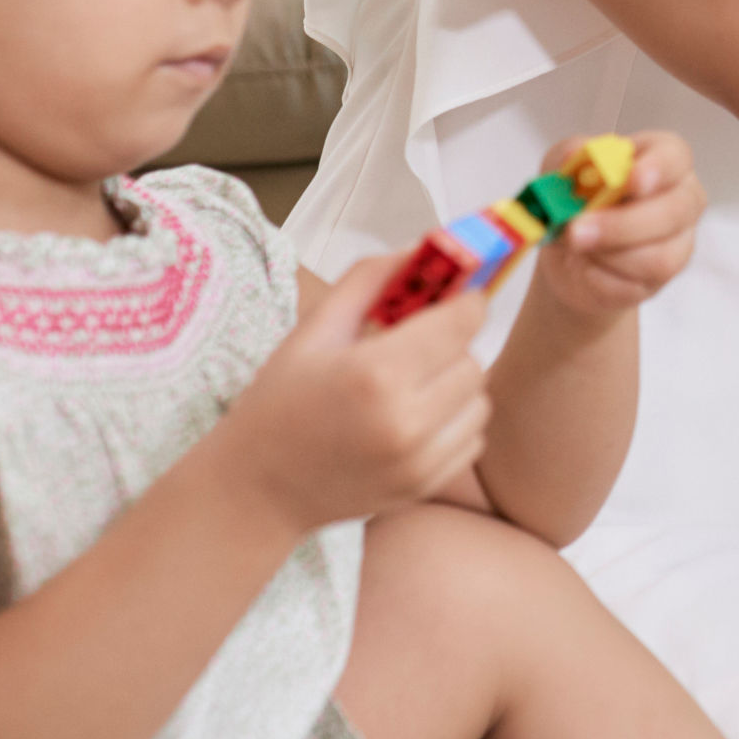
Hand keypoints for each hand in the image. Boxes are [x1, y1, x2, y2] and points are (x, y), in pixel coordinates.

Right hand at [212, 258, 490, 530]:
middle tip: (414, 348)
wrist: (259, 489)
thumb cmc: (280, 402)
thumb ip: (370, 280)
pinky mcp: (426, 486)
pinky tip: (413, 420)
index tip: (453, 298)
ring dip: (456, 386)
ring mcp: (419, 461)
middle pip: (473, 360)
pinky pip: (473, 438)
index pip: (462, 321)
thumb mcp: (314, 329)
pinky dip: (454, 423)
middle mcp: (406, 421)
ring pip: (479, 400)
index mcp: (376, 373)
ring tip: (411, 386)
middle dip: (451, 346)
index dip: (464, 301)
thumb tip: (421, 249)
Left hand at [529, 131, 703, 314]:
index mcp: (664, 159)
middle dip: (622, 224)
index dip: (657, 167)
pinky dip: (600, 277)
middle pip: (673, 211)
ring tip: (575, 247)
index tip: (631, 178)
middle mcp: (682, 199)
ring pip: (658, 257)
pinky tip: (584, 265)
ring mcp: (678, 242)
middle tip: (577, 231)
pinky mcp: (661, 279)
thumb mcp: (564, 167)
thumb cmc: (579, 197)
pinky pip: (636, 285)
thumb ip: (569, 155)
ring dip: (607, 254)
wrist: (571, 250)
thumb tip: (573, 156)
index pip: (675, 157)